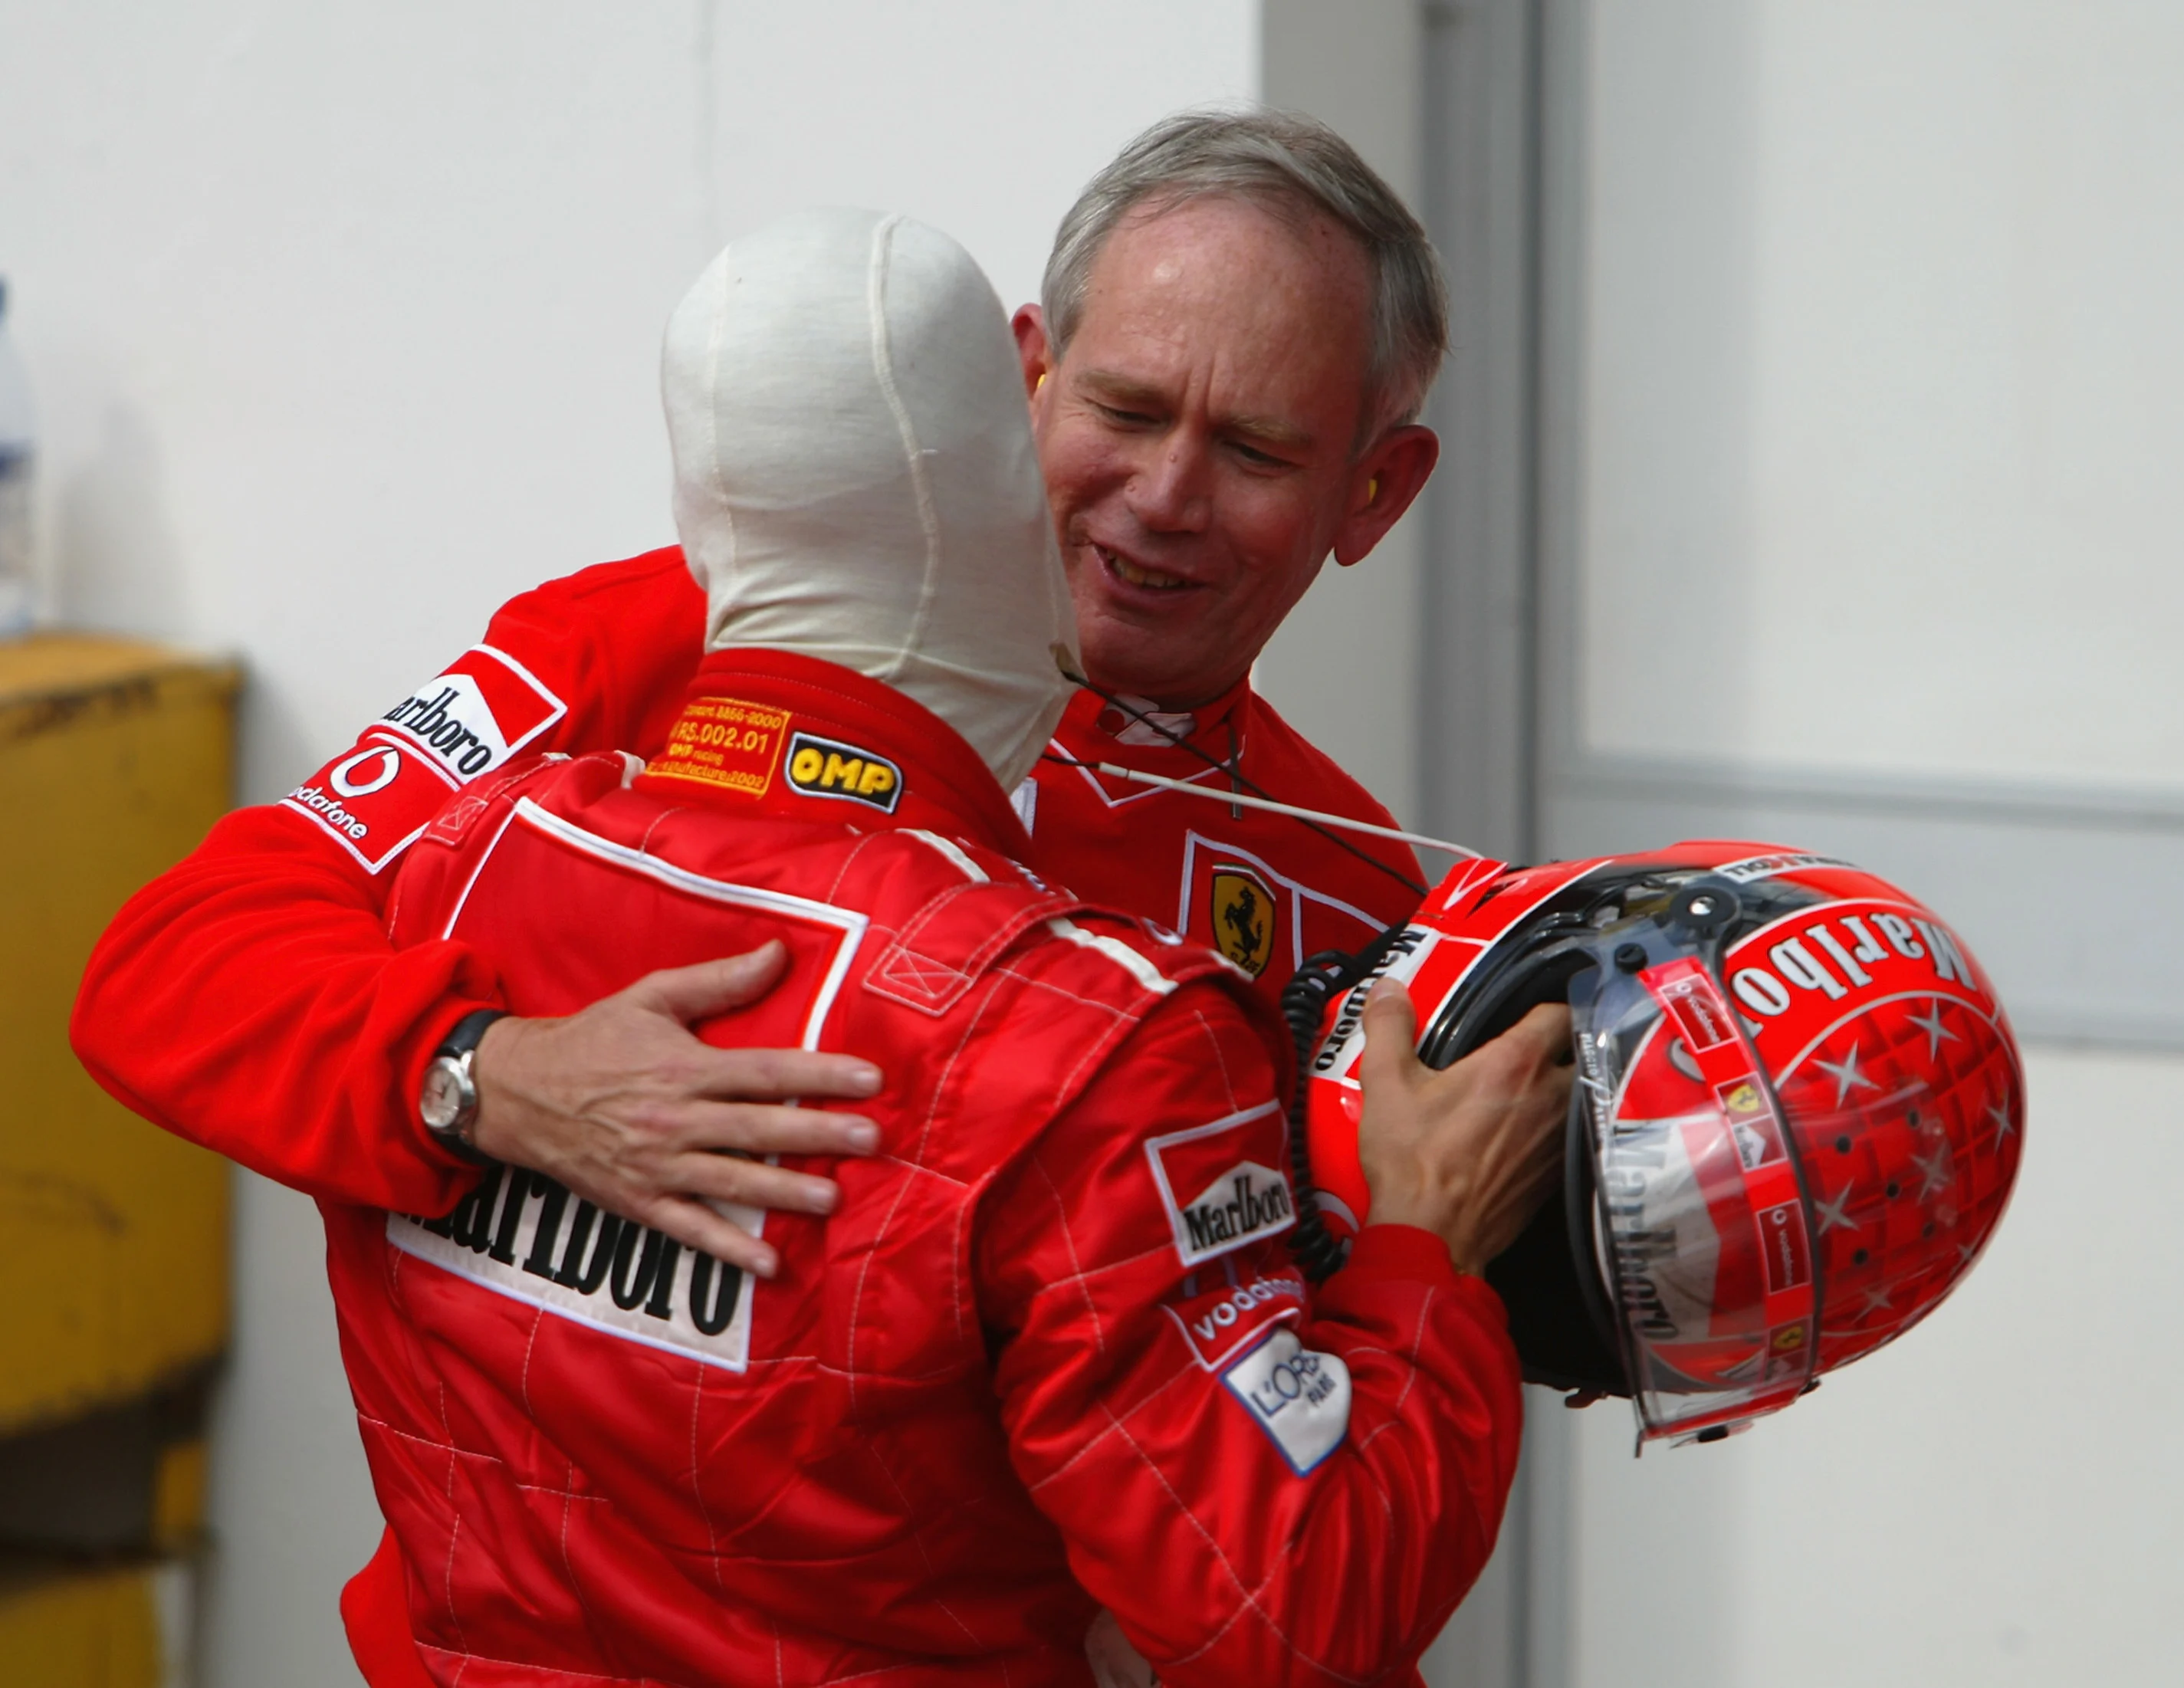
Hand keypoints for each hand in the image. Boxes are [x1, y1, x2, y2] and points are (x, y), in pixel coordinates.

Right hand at [468, 941, 880, 1276]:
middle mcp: (676, 1118)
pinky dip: (729, 1249)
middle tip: (872, 1140)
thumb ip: (719, 980)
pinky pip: (691, 1229)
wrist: (518, 1092)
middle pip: (758, 1127)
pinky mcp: (640, 1201)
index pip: (766, 1069)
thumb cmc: (594, 1038)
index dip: (820, 1074)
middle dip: (818, 1135)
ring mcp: (658, 1165)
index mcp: (684, 1065)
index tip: (870, 1079)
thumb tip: (780, 953)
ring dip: (786, 1193)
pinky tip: (770, 1264)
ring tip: (835, 1199)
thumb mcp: (651, 996)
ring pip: (733, 1181)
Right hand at [1353, 980, 1572, 1275]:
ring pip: (1579, 1098)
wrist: (1433, 1237)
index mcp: (1515, 1063)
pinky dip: (1554, 1132)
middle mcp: (1550, 1097)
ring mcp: (1558, 1139)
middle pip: (1581, 1054)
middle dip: (1564, 1047)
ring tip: (1531, 1091)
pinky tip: (1525, 1137)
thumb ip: (1390, 1027)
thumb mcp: (1386, 1084)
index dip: (1549, 1004)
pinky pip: (1568, 1138)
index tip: (1531, 1008)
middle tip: (1534, 1049)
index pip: (1560, 1012)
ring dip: (1563, 1091)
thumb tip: (1389, 989)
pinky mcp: (1555, 1177)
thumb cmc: (1413, 1162)